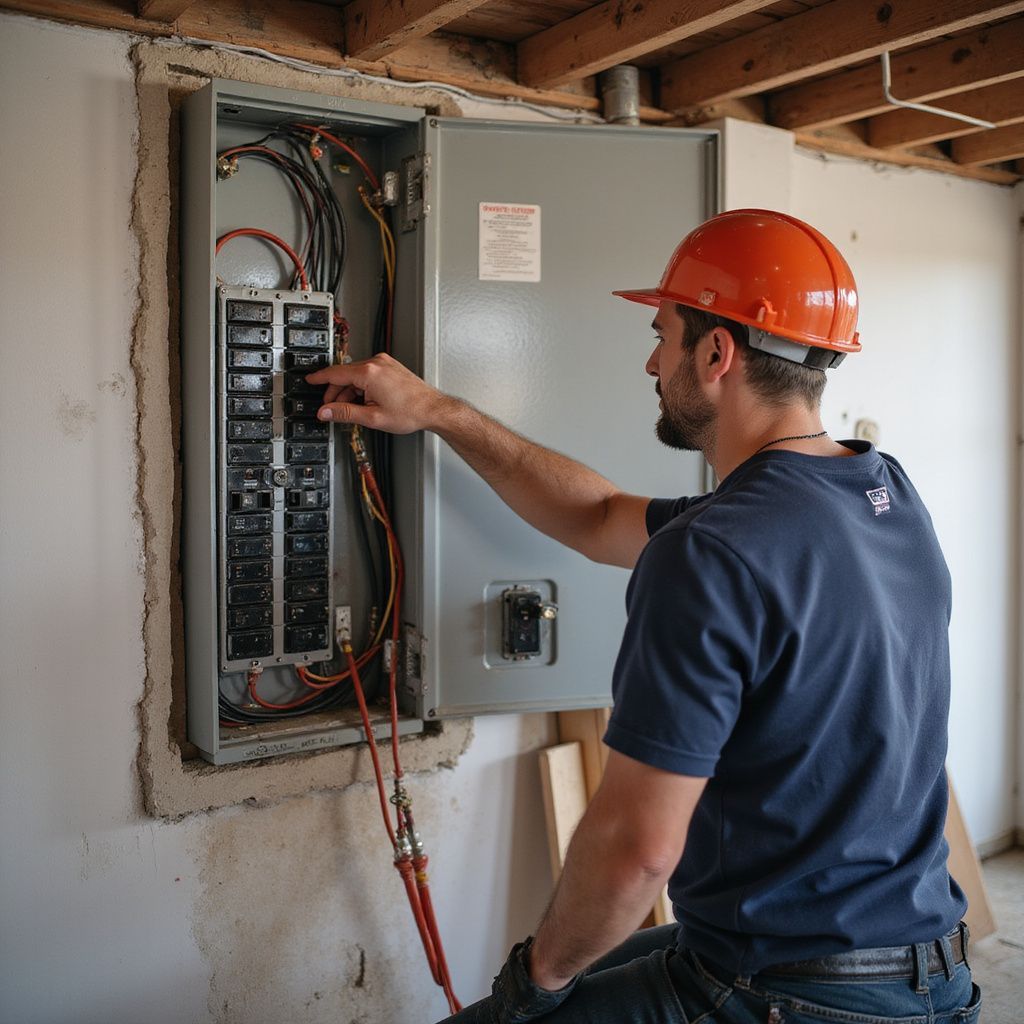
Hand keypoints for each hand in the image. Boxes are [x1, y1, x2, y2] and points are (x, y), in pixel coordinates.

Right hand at [306, 353, 448, 433]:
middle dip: (336, 393)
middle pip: (345, 375)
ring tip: (354, 411)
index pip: (334, 373)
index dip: (319, 379)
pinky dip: (362, 387)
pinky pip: (368, 374)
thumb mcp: (372, 417)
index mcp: (368, 373)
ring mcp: (384, 363)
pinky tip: (365, 402)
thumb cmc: (410, 412)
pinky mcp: (390, 367)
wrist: (432, 409)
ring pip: (356, 376)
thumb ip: (344, 413)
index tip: (309, 381)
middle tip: (332, 409)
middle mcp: (376, 363)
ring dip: (350, 392)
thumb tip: (326, 412)